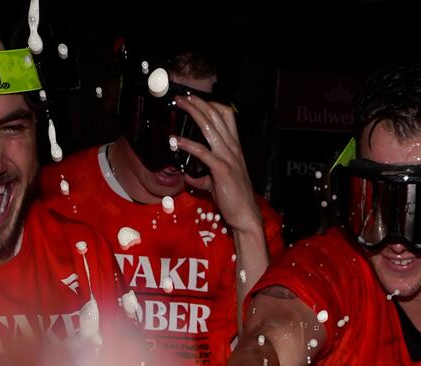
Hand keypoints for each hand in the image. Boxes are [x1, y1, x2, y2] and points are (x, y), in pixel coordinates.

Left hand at [171, 95, 259, 237]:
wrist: (245, 215)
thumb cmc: (233, 199)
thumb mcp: (216, 183)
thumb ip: (203, 176)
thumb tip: (188, 176)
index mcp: (234, 147)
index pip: (226, 116)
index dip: (211, 104)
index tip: (195, 100)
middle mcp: (232, 148)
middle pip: (216, 115)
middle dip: (198, 102)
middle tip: (182, 96)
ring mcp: (228, 157)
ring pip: (210, 127)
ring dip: (193, 113)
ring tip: (180, 105)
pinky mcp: (221, 169)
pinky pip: (202, 152)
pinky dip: (188, 144)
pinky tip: (176, 141)